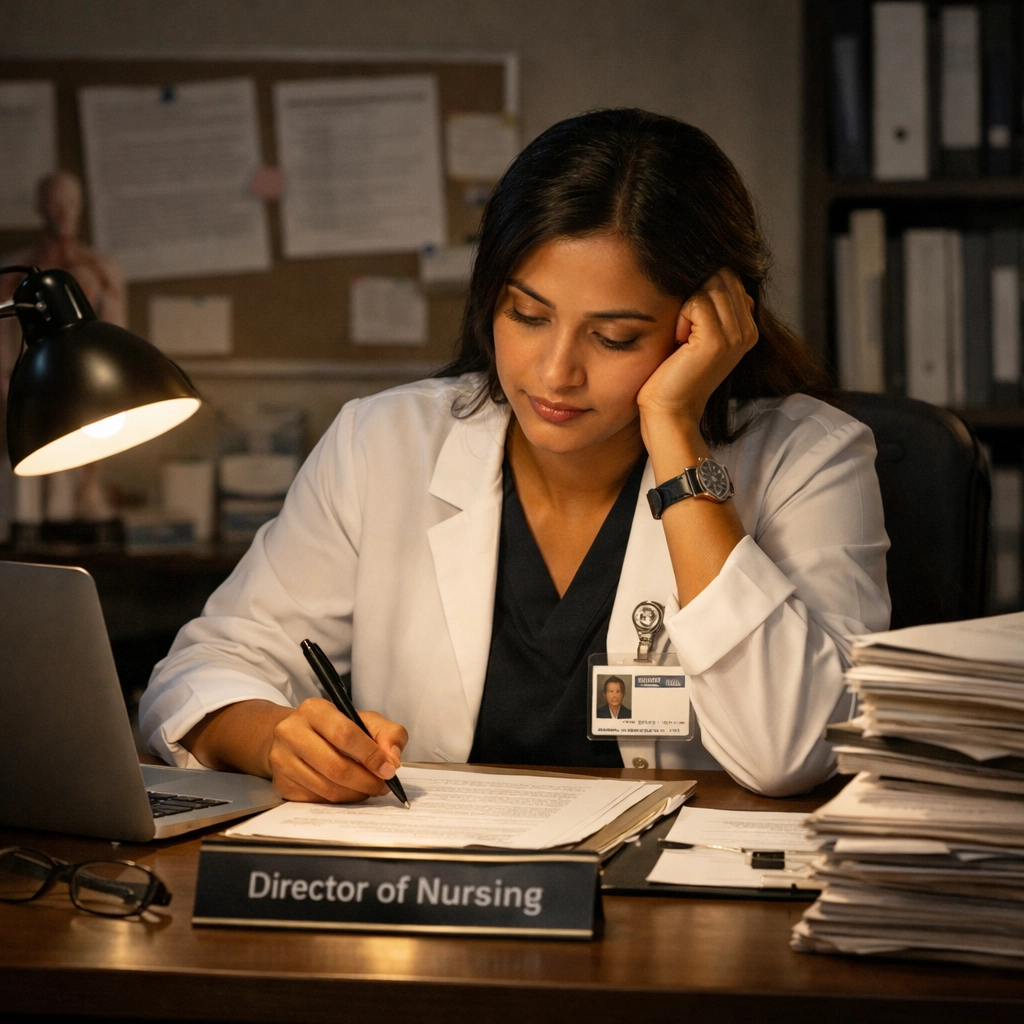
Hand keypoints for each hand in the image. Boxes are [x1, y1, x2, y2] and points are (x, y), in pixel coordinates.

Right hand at [266, 698, 408, 802]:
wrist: (295, 737)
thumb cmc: (335, 728)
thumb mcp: (364, 720)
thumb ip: (388, 733)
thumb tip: (392, 759)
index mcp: (314, 709)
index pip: (344, 734)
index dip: (370, 755)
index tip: (389, 769)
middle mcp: (291, 732)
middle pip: (334, 766)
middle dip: (365, 780)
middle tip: (382, 786)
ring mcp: (282, 759)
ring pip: (326, 788)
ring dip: (355, 793)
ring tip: (369, 789)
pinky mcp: (282, 783)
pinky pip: (317, 800)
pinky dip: (340, 800)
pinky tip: (349, 791)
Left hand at [637, 268, 757, 427]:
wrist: (670, 411)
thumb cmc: (675, 373)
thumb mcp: (698, 335)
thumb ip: (711, 307)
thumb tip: (714, 272)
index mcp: (747, 327)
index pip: (729, 277)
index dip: (702, 289)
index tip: (689, 322)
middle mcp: (748, 330)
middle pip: (722, 277)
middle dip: (695, 292)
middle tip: (683, 328)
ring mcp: (735, 335)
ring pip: (710, 286)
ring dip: (687, 305)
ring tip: (682, 336)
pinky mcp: (717, 340)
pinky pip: (697, 301)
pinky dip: (681, 316)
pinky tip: (679, 340)